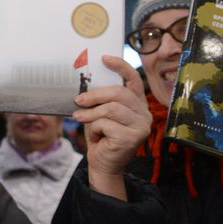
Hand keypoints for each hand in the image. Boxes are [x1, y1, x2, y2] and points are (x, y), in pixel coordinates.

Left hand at [72, 55, 151, 199]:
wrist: (103, 165)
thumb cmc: (101, 137)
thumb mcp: (100, 114)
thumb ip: (100, 100)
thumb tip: (86, 82)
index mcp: (137, 104)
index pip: (133, 79)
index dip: (120, 66)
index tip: (104, 58)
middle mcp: (144, 114)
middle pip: (119, 93)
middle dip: (95, 95)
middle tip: (78, 100)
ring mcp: (142, 126)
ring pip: (112, 109)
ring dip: (91, 114)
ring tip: (80, 119)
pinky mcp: (134, 137)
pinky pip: (107, 124)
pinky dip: (95, 129)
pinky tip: (96, 137)